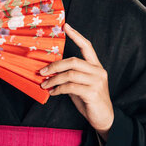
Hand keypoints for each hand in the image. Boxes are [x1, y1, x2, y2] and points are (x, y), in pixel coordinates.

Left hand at [40, 23, 113, 139]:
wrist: (104, 119)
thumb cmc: (90, 100)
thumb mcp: (80, 85)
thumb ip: (70, 76)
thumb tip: (50, 71)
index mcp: (96, 66)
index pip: (87, 46)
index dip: (76, 35)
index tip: (66, 26)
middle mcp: (98, 72)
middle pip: (73, 61)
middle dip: (54, 65)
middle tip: (42, 72)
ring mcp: (96, 82)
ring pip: (70, 74)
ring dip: (54, 79)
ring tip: (44, 84)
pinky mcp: (93, 93)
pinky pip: (71, 87)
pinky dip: (58, 89)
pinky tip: (52, 93)